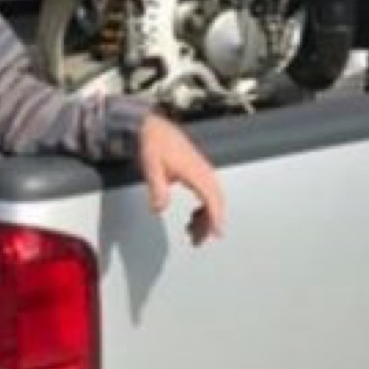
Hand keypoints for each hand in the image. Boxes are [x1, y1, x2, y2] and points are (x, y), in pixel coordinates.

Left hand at [139, 116, 225, 244]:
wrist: (152, 128)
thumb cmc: (154, 144)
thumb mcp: (151, 167)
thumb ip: (157, 188)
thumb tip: (160, 208)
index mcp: (195, 171)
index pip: (212, 198)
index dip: (215, 217)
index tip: (217, 233)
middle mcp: (203, 171)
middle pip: (216, 201)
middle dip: (211, 222)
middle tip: (199, 241)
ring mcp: (202, 171)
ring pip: (213, 199)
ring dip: (206, 217)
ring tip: (193, 233)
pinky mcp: (198, 172)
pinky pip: (208, 194)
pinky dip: (204, 208)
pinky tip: (193, 217)